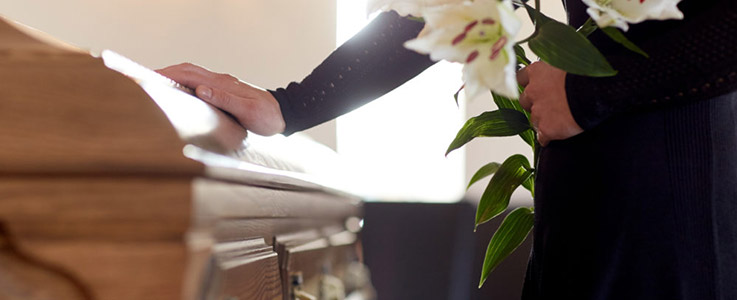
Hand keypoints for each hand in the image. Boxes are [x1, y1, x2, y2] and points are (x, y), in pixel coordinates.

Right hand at [157, 63, 285, 135]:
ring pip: (192, 75)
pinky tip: (177, 93)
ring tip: (155, 84)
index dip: (168, 74)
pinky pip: (199, 83)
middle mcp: (220, 81)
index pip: (189, 74)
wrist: (284, 116)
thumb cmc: (268, 117)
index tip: (150, 76)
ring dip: (173, 77)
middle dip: (165, 73)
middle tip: (144, 79)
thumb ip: (225, 100)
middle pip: (187, 71)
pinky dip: (184, 84)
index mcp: (223, 84)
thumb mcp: (248, 111)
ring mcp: (222, 85)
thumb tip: (201, 90)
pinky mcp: (224, 92)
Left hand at [516, 61, 582, 145]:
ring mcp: (538, 111)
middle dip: (534, 104)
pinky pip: (542, 137)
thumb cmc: (587, 73)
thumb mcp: (566, 62)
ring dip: (542, 120)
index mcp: (537, 72)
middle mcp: (533, 91)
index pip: (521, 78)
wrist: (597, 90)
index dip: (529, 84)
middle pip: (525, 101)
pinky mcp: (546, 129)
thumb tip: (557, 74)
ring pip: (533, 120)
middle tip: (550, 105)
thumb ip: (555, 69)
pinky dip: (547, 137)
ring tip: (558, 120)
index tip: (535, 87)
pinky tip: (555, 136)